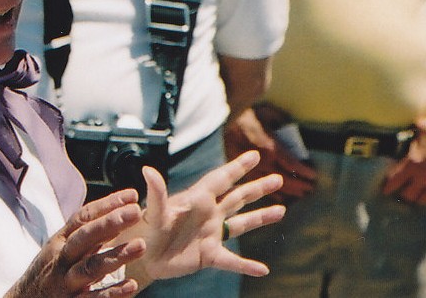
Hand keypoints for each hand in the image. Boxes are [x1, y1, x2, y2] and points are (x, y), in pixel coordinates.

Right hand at [7, 190, 146, 297]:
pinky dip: (112, 293)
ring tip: (140, 245)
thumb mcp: (60, 250)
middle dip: (110, 223)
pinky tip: (131, 286)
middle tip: (136, 212)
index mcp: (60, 242)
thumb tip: (114, 214)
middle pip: (85, 237)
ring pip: (90, 267)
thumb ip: (85, 236)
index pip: (83, 217)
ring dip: (116, 256)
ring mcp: (65, 283)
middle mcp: (61, 259)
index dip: (107, 205)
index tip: (132, 195)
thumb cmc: (47, 274)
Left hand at [124, 150, 285, 287]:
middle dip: (257, 188)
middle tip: (278, 179)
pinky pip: (232, 260)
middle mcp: (209, 213)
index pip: (222, 179)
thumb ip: (157, 193)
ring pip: (241, 223)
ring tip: (281, 210)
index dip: (238, 167)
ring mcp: (211, 233)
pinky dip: (247, 265)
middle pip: (238, 197)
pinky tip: (263, 269)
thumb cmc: (147, 228)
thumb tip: (148, 170)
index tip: (255, 155)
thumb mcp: (155, 211)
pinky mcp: (209, 255)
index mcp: (198, 198)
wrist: (144, 255)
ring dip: (261, 217)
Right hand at [223, 105, 315, 200]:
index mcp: (270, 147)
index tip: (313, 176)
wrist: (222, 119)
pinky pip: (258, 185)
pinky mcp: (240, 171)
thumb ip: (280, 121)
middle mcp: (262, 161)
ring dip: (286, 191)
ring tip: (299, 195)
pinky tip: (277, 197)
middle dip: (298, 184)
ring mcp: (250, 168)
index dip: (303, 171)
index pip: (291, 164)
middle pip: (284, 178)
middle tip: (310, 189)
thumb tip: (289, 127)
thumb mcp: (267, 112)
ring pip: (271, 186)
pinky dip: (269, 193)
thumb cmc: (245, 114)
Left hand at [379, 114, 425, 205]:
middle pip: (407, 195)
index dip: (388, 186)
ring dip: (416, 196)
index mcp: (414, 163)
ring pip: (421, 200)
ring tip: (413, 192)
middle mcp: (425, 177)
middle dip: (402, 192)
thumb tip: (390, 130)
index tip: (385, 190)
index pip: (395, 181)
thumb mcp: (418, 130)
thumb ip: (404, 135)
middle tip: (400, 189)